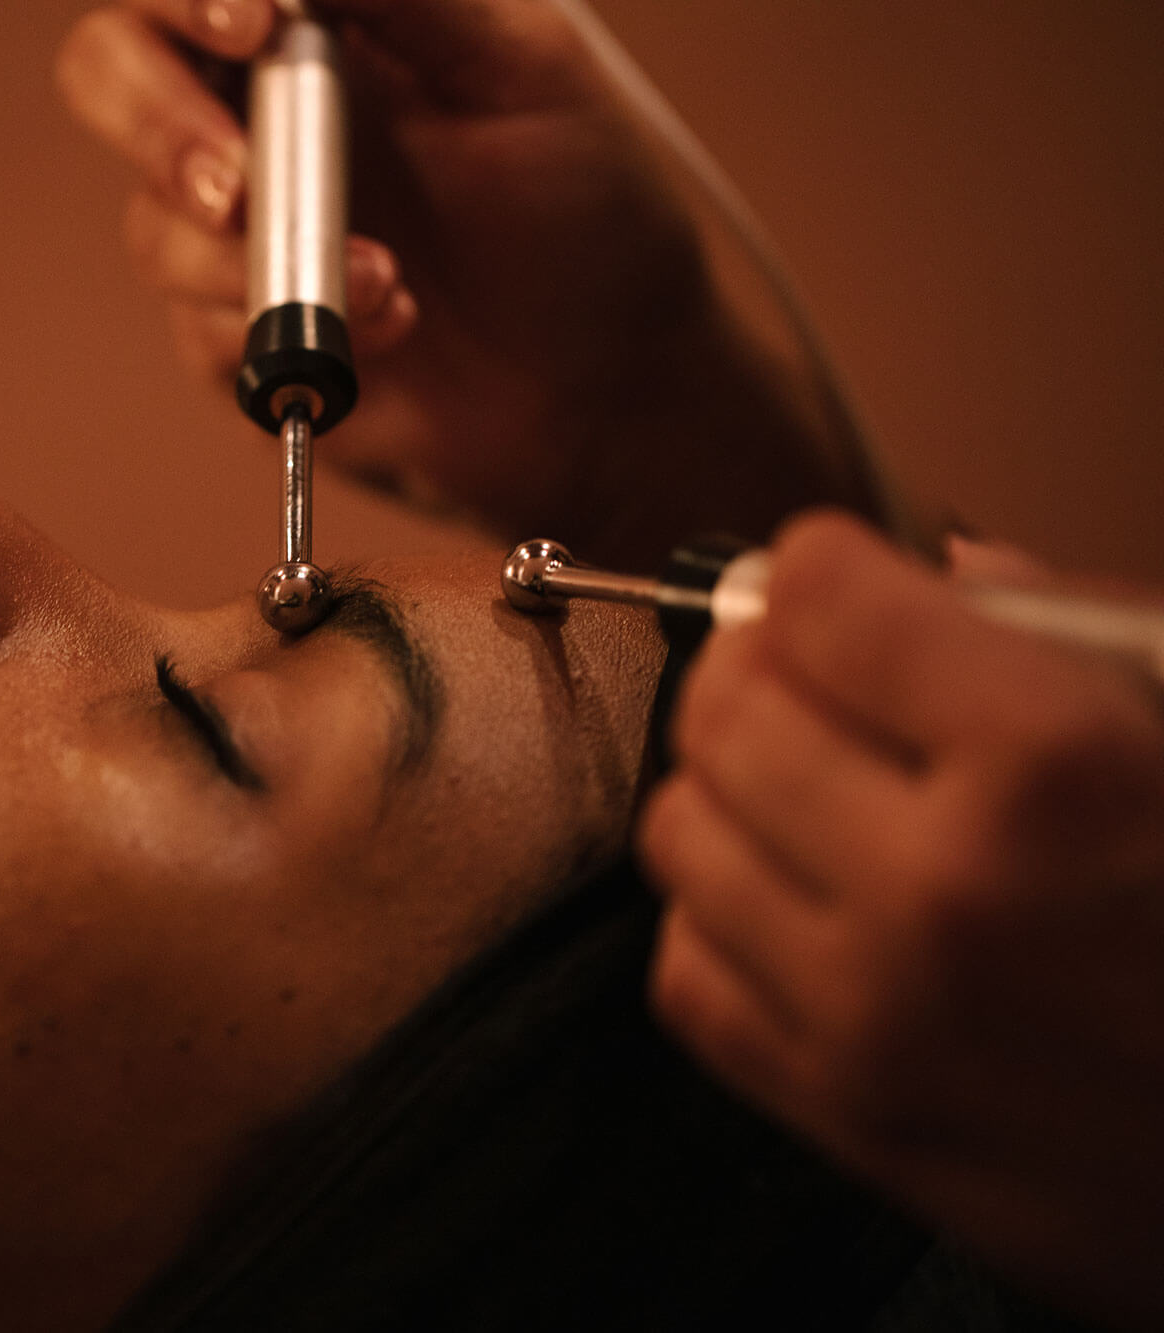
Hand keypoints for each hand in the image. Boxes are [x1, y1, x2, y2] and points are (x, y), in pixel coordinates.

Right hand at [57, 0, 869, 554]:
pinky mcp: (242, 338)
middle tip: (236, 188)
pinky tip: (388, 332)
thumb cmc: (591, 214)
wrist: (609, 387)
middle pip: (112, 78)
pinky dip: (290, 333)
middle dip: (158, 127)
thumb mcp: (522, 66)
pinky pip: (199, 331)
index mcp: (320, 31)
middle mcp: (261, 120)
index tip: (249, 25)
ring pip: (152, 225)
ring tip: (386, 282)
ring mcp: (245, 232)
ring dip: (256, 262)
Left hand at [639, 510, 1163, 1327]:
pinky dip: (724, 923)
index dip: (826, 573)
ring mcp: (877, 1017)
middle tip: (813, 679)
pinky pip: (689, 971)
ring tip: (811, 795)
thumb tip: (945, 569)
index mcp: (1057, 771)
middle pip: (724, 708)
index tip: (841, 585)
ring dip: (730, 792)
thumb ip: (1084, 634)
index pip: (822, 599)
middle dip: (760, 668)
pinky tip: (800, 908)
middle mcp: (944, 893)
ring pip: (680, 832)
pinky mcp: (845, 1113)